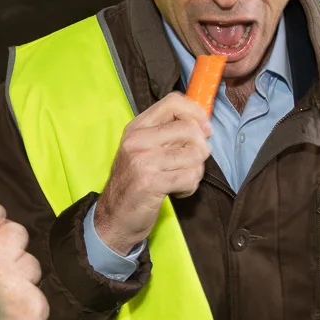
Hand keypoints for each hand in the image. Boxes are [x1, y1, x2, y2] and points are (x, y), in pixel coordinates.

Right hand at [93, 93, 211, 255]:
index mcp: (137, 127)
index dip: (196, 113)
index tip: (205, 130)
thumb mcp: (142, 150)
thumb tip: (202, 124)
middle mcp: (137, 140)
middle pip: (190, 129)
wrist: (114, 217)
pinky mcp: (151, 183)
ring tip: (182, 179)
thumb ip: (166, 134)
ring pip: (194, 155)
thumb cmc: (133, 183)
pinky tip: (178, 191)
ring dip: (196, 171)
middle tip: (193, 163)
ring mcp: (143, 161)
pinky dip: (190, 186)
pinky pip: (189, 177)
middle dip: (201, 148)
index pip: (173, 102)